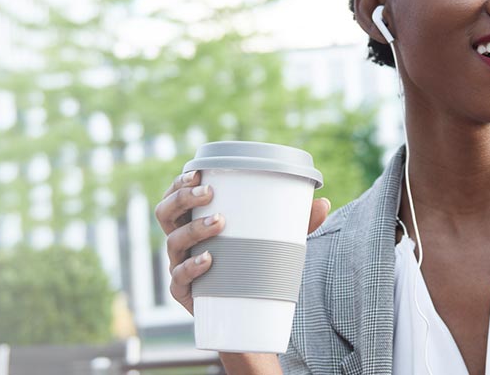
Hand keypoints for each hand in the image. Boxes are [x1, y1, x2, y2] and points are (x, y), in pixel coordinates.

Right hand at [154, 170, 330, 314]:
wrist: (246, 319)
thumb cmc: (254, 269)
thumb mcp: (275, 243)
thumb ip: (299, 223)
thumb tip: (324, 202)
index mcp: (193, 223)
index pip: (175, 196)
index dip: (179, 182)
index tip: (197, 171)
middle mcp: (181, 243)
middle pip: (165, 214)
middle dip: (183, 198)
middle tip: (209, 193)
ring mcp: (179, 267)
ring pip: (173, 242)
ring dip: (193, 228)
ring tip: (219, 222)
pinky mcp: (185, 294)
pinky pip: (179, 279)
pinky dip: (192, 268)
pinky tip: (209, 260)